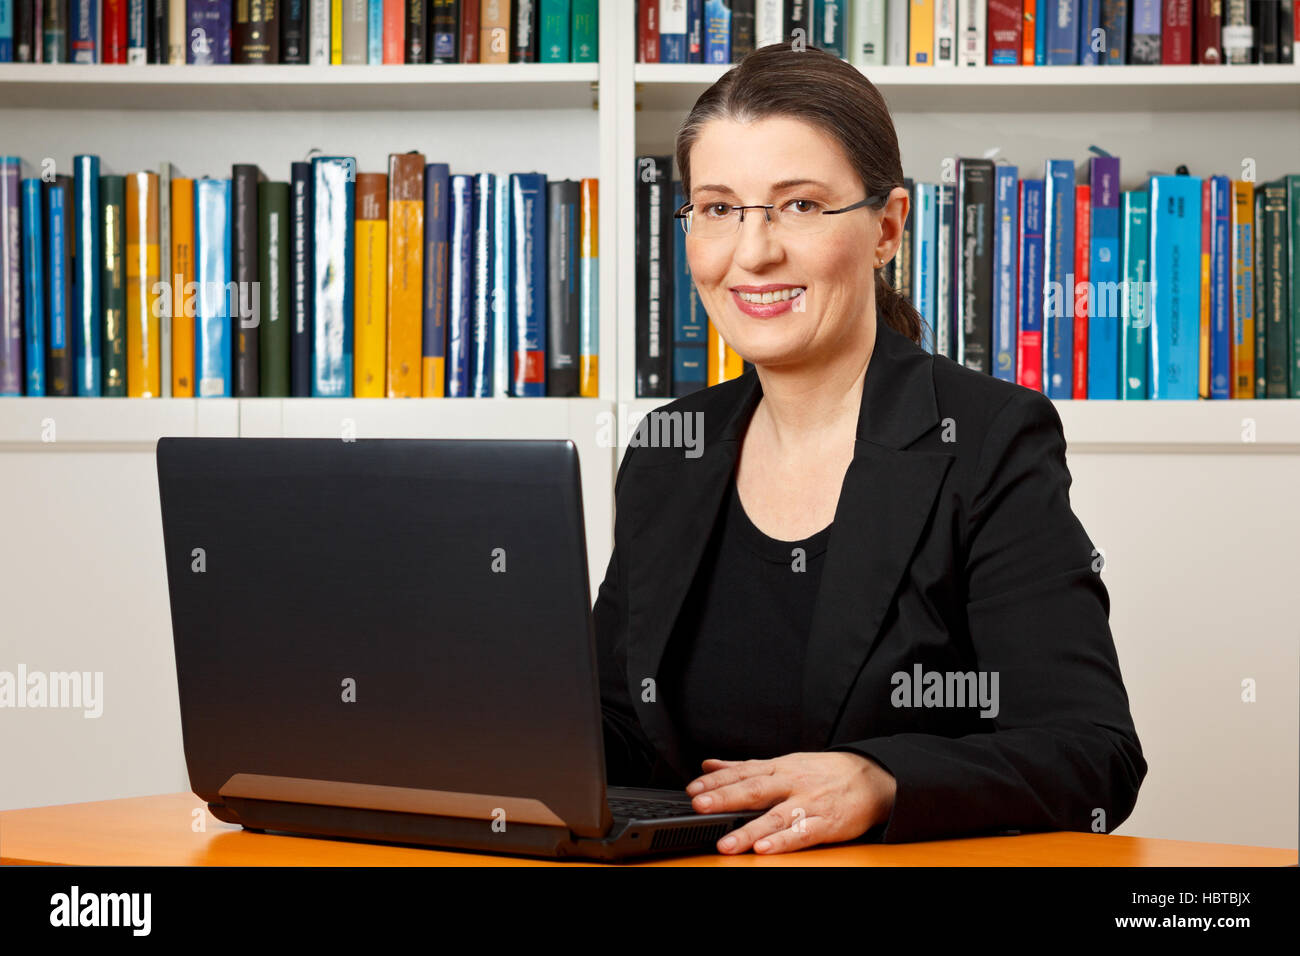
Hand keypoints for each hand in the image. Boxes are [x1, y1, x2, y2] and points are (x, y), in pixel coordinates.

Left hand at [686, 752, 896, 854]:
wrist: (871, 778)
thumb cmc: (822, 772)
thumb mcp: (783, 763)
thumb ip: (744, 767)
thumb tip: (709, 765)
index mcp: (779, 768)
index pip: (743, 772)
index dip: (717, 780)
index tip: (693, 788)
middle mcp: (791, 784)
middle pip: (754, 790)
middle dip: (725, 798)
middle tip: (700, 806)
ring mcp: (809, 804)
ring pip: (775, 818)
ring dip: (749, 830)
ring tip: (726, 843)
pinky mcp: (826, 824)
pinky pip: (803, 834)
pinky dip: (783, 842)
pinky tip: (765, 849)